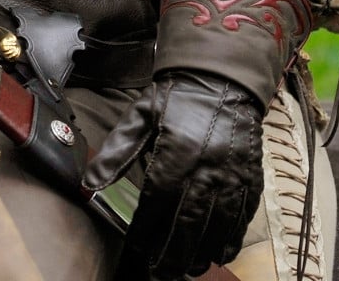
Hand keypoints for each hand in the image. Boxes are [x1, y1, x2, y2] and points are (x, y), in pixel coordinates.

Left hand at [83, 69, 265, 280]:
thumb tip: (88, 182)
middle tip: (162, 273)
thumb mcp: (141, 115)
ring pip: (218, 224)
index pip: (157, 201)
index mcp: (176, 152)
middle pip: (189, 222)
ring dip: (202, 251)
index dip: (147, 228)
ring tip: (188, 269)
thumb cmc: (177, 97)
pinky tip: (220, 253)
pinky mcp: (251, 176)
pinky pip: (243, 215)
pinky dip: (232, 238)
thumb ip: (116, 151)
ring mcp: (233, 174)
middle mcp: (207, 168)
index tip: (136, 247)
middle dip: (174, 253)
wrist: (222, 77)